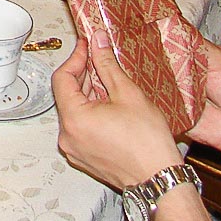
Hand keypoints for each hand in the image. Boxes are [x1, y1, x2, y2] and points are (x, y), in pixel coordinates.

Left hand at [52, 33, 181, 188]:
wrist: (158, 178)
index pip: (62, 78)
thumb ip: (107, 64)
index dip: (76, 58)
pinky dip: (91, 112)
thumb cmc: (147, 142)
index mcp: (74, 118)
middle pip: (67, 94)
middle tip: (101, 60)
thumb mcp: (127, 93)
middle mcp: (67, 136)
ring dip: (89, 94)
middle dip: (84, 75)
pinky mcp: (84, 157)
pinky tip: (110, 105)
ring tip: (111, 83)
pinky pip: (81, 127)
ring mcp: (74, 149)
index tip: (88, 46)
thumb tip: (98, 42)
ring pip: (74, 111)